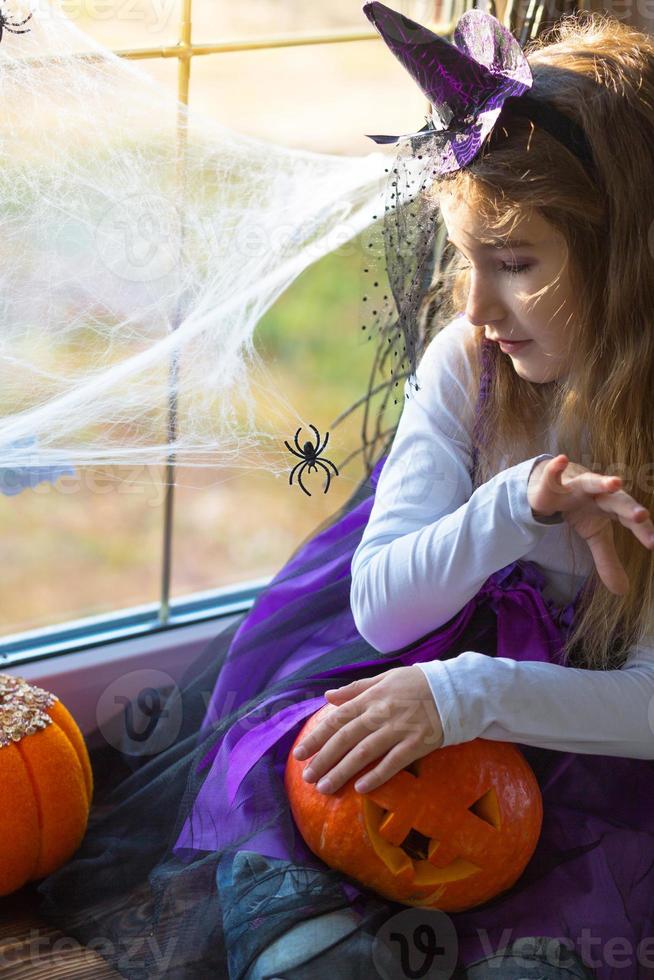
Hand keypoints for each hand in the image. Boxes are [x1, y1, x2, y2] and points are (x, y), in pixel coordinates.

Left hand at [291, 665, 443, 795]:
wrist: (454, 689)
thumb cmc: (417, 683)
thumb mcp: (384, 678)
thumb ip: (355, 689)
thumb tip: (328, 696)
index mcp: (371, 697)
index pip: (337, 719)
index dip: (316, 736)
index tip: (300, 753)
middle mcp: (381, 714)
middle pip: (345, 739)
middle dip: (323, 759)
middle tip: (307, 777)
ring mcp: (398, 730)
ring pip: (364, 753)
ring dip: (342, 771)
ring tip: (324, 787)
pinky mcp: (417, 744)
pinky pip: (393, 763)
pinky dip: (376, 776)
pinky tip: (360, 788)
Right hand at [527, 454, 653, 594]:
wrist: (554, 489)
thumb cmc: (581, 509)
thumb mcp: (595, 536)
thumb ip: (608, 560)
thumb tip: (623, 591)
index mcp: (612, 507)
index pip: (630, 519)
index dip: (642, 530)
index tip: (653, 544)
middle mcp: (599, 493)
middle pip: (616, 500)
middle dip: (628, 507)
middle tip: (641, 516)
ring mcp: (578, 485)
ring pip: (592, 481)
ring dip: (602, 481)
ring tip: (615, 482)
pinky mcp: (556, 481)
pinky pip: (555, 473)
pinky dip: (557, 468)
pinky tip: (561, 460)